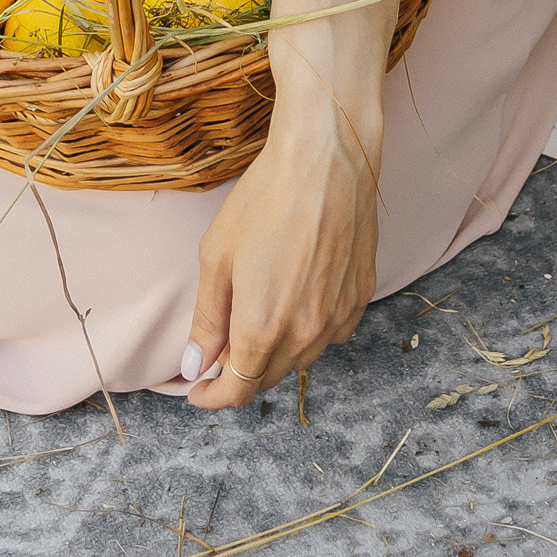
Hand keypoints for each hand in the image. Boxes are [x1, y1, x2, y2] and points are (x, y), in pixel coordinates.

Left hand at [181, 92, 379, 408]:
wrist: (326, 158)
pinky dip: (309, 331)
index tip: (197, 390)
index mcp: (262, 328)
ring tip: (258, 317)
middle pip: (268, 377)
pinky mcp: (360, 296)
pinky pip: (331, 334)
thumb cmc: (264, 199)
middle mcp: (304, 333)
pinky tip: (297, 300)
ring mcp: (338, 317)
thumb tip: (195, 365)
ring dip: (275, 353)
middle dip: (240, 372)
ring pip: (302, 358)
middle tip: (221, 347)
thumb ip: (206, 319)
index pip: (237, 390)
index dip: (213, 397)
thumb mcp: (217, 256)